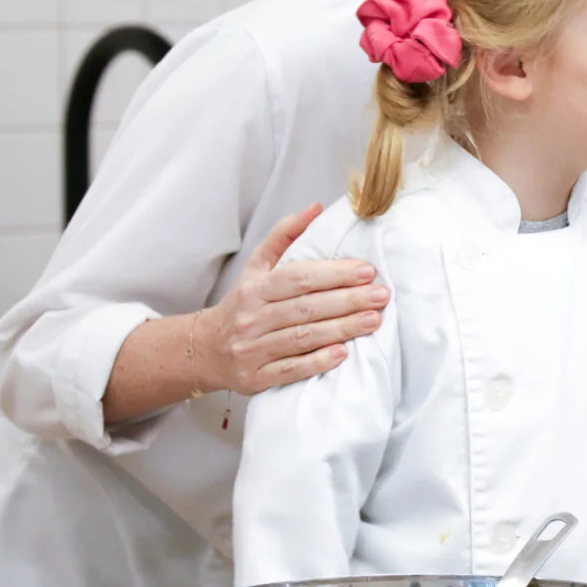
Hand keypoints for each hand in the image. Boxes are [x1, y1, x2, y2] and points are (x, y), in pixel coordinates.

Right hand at [196, 204, 389, 394]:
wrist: (206, 350)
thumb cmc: (243, 304)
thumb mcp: (257, 266)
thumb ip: (285, 235)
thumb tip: (316, 209)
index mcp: (254, 288)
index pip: (298, 277)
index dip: (334, 273)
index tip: (367, 271)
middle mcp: (251, 318)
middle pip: (306, 308)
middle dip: (347, 301)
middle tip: (380, 296)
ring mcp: (252, 350)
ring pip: (303, 337)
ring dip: (341, 329)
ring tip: (373, 321)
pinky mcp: (256, 378)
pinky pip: (291, 370)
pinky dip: (317, 361)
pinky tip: (343, 353)